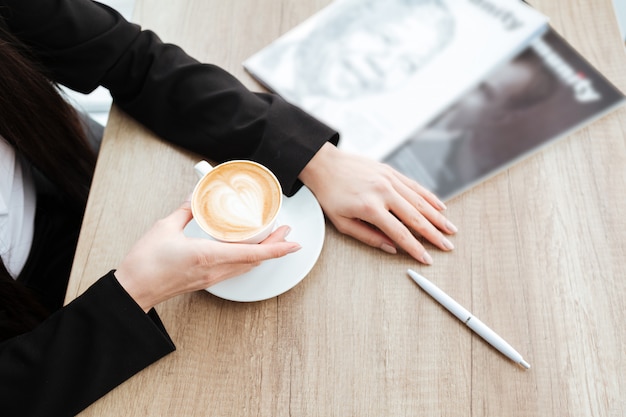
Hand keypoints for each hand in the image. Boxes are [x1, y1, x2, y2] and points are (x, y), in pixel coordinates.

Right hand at [114, 201, 300, 311]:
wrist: (133, 290)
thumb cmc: (145, 264)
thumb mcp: (164, 227)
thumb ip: (185, 211)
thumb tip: (196, 199)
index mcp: (207, 255)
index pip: (251, 252)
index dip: (276, 248)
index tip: (293, 242)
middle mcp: (214, 270)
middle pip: (255, 259)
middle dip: (275, 247)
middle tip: (287, 233)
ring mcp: (211, 278)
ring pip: (246, 266)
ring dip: (263, 253)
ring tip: (272, 239)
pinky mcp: (205, 281)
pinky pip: (235, 270)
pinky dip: (248, 259)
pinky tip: (247, 251)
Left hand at [299, 143, 456, 263]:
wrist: (324, 165)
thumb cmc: (330, 195)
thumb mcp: (342, 222)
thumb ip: (368, 237)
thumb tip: (391, 248)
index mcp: (370, 208)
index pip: (400, 233)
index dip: (416, 248)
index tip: (427, 258)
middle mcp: (384, 192)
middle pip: (416, 217)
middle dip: (434, 234)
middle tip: (448, 246)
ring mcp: (389, 180)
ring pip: (420, 201)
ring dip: (437, 217)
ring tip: (450, 229)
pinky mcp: (391, 171)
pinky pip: (415, 186)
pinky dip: (429, 197)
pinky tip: (440, 207)